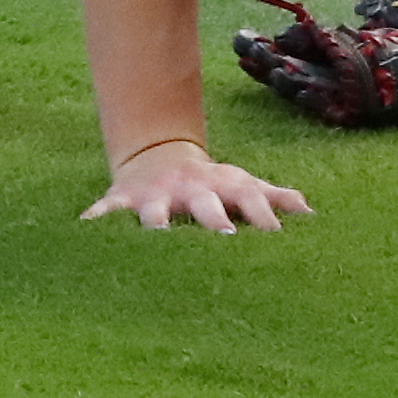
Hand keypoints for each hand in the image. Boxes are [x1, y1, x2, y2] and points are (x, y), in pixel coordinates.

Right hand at [80, 138, 312, 233]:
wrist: (157, 154)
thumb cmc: (210, 184)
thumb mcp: (241, 185)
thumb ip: (273, 199)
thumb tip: (312, 214)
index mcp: (224, 187)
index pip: (250, 200)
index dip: (264, 217)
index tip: (278, 238)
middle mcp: (191, 190)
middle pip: (204, 205)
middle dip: (214, 221)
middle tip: (224, 239)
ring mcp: (156, 195)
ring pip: (154, 213)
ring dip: (156, 226)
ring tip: (155, 243)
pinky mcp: (122, 199)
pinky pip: (107, 211)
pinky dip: (97, 220)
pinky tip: (85, 232)